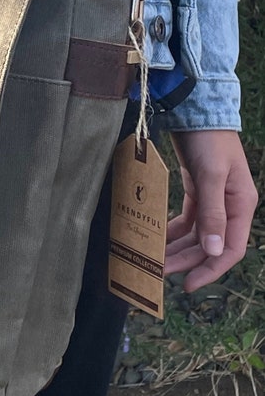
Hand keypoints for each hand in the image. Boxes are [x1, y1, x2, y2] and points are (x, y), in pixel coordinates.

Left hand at [164, 130, 257, 292]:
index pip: (229, 249)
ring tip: (154, 259)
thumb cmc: (208, 139)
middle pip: (209, 245)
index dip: (210, 270)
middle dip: (186, 261)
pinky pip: (188, 218)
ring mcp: (214, 197)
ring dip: (177, 247)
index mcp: (241, 205)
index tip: (187, 285)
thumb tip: (213, 251)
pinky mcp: (198, 188)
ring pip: (197, 234)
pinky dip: (174, 230)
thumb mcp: (210, 176)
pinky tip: (159, 238)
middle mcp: (230, 205)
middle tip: (157, 273)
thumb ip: (213, 213)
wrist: (197, 109)